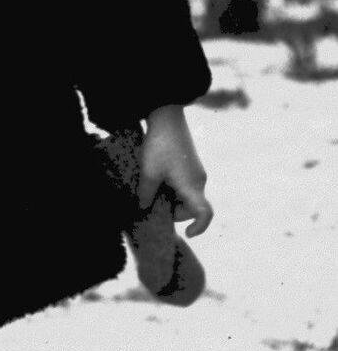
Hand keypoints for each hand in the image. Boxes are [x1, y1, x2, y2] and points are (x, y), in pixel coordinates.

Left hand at [137, 105, 212, 237]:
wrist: (167, 116)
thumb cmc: (159, 145)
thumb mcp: (148, 173)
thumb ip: (146, 195)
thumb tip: (144, 207)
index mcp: (192, 186)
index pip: (206, 213)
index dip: (200, 228)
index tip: (187, 234)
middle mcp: (198, 181)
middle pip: (190, 207)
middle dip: (172, 210)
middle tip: (151, 201)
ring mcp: (195, 172)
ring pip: (185, 196)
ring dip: (169, 197)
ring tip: (151, 186)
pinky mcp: (190, 165)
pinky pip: (184, 185)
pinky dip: (171, 187)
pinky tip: (155, 177)